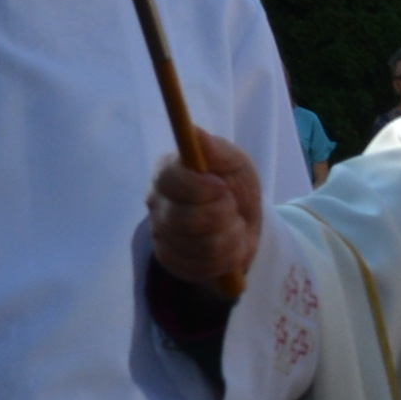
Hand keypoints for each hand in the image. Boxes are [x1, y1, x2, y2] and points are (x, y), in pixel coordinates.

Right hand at [147, 129, 261, 299]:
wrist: (244, 222)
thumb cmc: (233, 184)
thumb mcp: (234, 161)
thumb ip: (216, 149)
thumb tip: (194, 132)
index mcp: (166, 172)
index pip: (169, 180)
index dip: (198, 187)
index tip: (223, 187)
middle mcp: (157, 204)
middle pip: (182, 219)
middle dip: (220, 215)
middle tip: (232, 207)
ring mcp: (161, 235)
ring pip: (197, 246)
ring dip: (230, 237)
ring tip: (235, 226)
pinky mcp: (171, 261)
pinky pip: (201, 267)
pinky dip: (226, 258)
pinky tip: (230, 245)